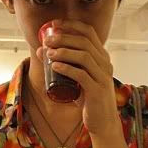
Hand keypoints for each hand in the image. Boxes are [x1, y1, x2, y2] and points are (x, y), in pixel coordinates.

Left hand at [36, 19, 119, 136]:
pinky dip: (66, 69)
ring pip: (84, 56)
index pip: (89, 32)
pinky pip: (81, 75)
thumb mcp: (77, 79)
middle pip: (84, 42)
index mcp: (102, 57)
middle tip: (47, 40)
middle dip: (64, 38)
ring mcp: (103, 77)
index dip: (71, 25)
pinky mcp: (97, 90)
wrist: (102, 122)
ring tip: (48, 53)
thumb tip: (42, 51)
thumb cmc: (89, 100)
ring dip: (64, 52)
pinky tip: (54, 66)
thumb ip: (64, 65)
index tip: (54, 25)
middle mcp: (105, 64)